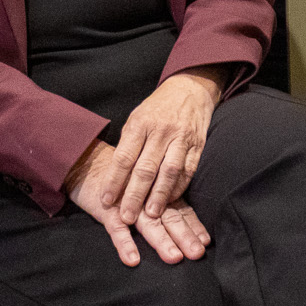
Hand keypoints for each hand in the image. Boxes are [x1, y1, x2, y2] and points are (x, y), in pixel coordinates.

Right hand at [66, 140, 211, 266]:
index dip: (194, 226)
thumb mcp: (145, 186)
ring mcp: (128, 205)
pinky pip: (116, 229)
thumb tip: (186, 217)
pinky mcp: (108, 210)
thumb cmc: (121, 178)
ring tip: (174, 256)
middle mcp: (147, 199)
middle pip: (170, 217)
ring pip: (148, 224)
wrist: (87, 164)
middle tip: (197, 253)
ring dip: (161, 241)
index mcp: (158, 193)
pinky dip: (125, 243)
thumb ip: (164, 198)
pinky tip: (133, 259)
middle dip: (185, 236)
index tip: (206, 242)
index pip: (181, 211)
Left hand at [105, 66, 224, 222]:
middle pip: (145, 168)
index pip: (124, 157)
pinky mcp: (198, 144)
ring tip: (150, 215)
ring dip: (159, 196)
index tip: (106, 200)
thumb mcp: (137, 118)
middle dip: (134, 195)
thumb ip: (128, 145)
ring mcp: (181, 138)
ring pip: (169, 172)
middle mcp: (161, 131)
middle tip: (126, 216)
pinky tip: (170, 201)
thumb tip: (116, 177)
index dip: (114, 181)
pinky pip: (188, 170)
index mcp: (140, 123)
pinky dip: (179, 188)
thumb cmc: (157, 108)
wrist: (190, 89)